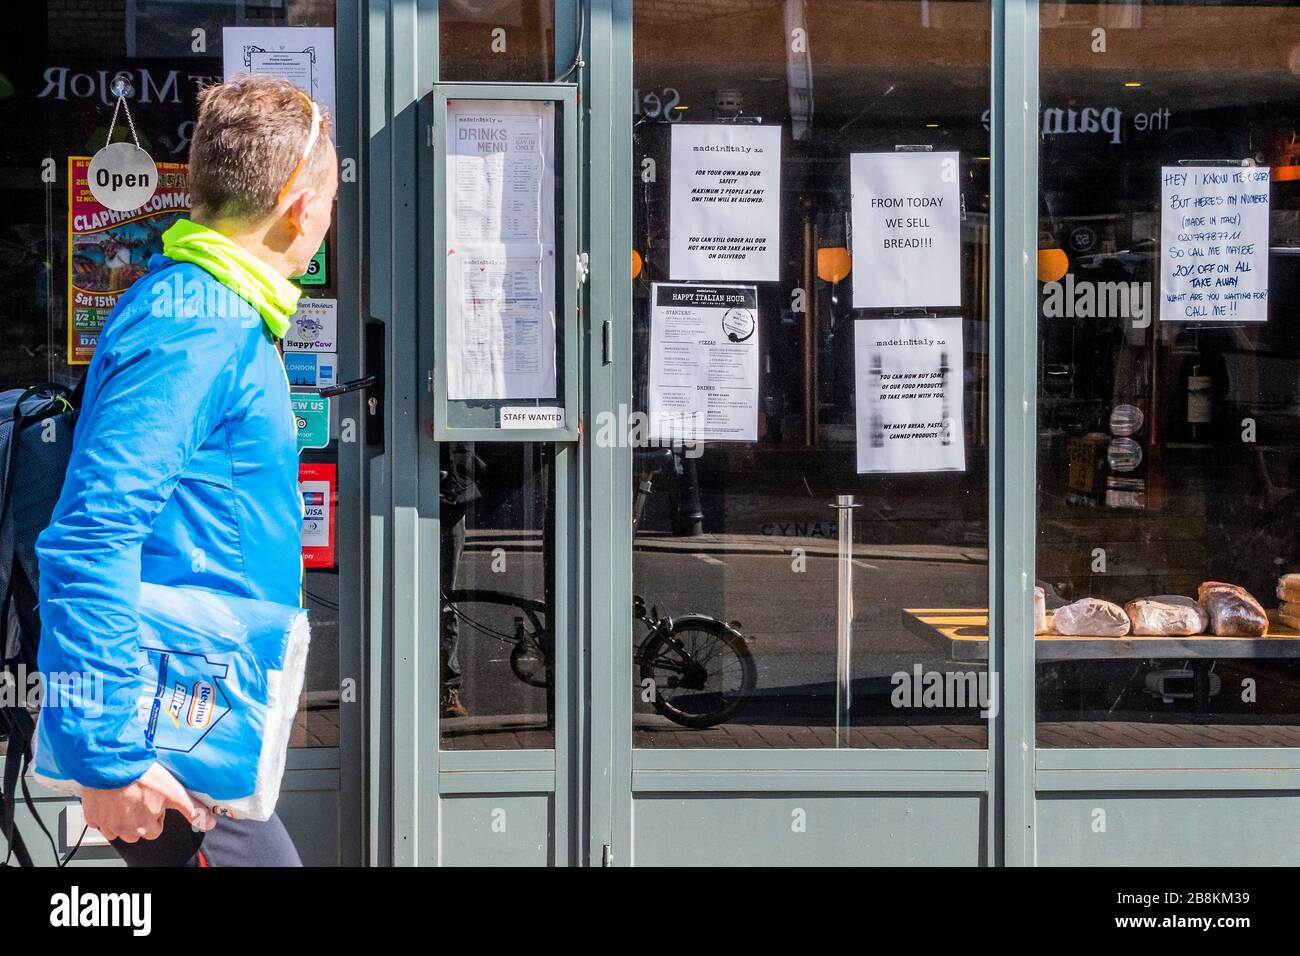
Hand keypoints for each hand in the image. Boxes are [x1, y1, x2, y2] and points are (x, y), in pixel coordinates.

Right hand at [80, 764, 215, 842]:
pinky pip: (99, 820)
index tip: (154, 803)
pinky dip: (104, 812)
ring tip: (126, 797)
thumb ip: (192, 810)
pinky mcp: (92, 815)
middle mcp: (123, 830)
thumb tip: (209, 823)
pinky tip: (111, 798)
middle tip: (140, 798)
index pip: (154, 831)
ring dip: (121, 818)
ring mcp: (106, 823)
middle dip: (138, 818)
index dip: (156, 816)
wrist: (112, 764)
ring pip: (116, 829)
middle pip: (135, 832)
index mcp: (143, 828)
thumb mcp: (174, 792)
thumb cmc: (142, 776)